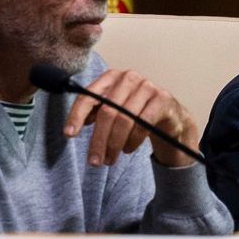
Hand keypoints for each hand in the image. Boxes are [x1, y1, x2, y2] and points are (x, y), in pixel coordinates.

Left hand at [63, 68, 198, 168]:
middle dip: (98, 140)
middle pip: (107, 112)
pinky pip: (143, 124)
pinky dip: (132, 141)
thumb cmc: (137, 112)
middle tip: (94, 161)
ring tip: (110, 159)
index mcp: (111, 77)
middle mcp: (128, 78)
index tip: (69, 134)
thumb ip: (95, 113)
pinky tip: (128, 149)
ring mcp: (147, 87)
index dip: (76, 116)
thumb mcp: (114, 110)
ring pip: (124, 120)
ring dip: (115, 144)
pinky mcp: (162, 99)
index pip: (89, 96)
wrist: (170, 116)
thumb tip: (73, 127)